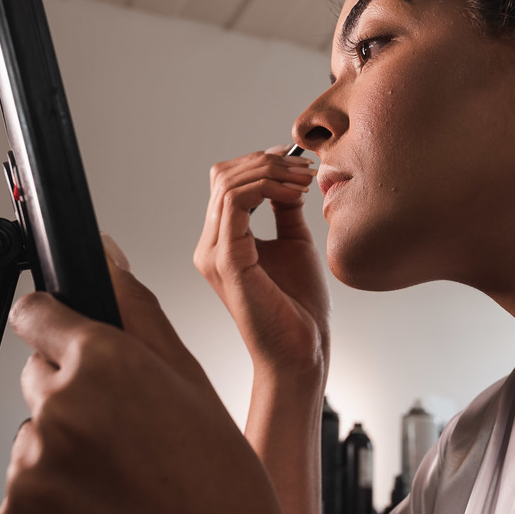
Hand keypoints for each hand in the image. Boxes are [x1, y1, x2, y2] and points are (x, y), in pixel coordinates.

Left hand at [0, 242, 326, 513]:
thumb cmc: (222, 491)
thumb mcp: (192, 382)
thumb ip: (136, 308)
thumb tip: (105, 253)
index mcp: (104, 364)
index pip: (36, 315)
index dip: (55, 327)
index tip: (63, 339)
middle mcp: (60, 410)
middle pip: (37, 381)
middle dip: (71, 398)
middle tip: (125, 438)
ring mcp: (32, 471)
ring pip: (30, 441)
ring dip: (61, 456)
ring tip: (120, 486)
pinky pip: (20, 498)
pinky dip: (50, 508)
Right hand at [193, 148, 329, 375]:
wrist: (301, 351)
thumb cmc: (299, 306)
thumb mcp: (294, 243)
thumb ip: (285, 209)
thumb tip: (287, 176)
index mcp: (222, 241)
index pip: (226, 182)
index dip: (260, 163)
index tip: (297, 164)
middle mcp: (210, 245)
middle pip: (222, 175)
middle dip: (266, 162)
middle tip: (304, 169)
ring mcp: (213, 253)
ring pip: (227, 184)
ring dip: (270, 172)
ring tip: (304, 180)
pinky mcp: (226, 261)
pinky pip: (234, 203)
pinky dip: (265, 188)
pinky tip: (293, 194)